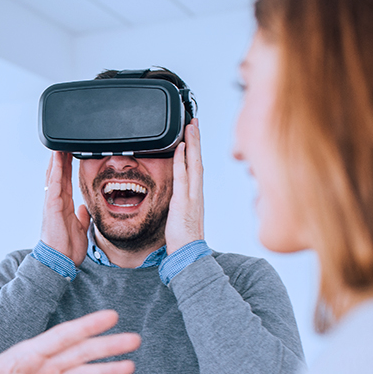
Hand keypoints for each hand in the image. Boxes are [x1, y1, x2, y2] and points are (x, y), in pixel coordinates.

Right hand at [40, 151, 89, 265]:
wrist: (61, 260)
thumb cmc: (67, 248)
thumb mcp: (80, 229)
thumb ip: (82, 217)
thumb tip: (84, 208)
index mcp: (64, 206)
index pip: (65, 181)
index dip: (67, 167)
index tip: (71, 154)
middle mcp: (57, 202)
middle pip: (58, 174)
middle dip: (61, 158)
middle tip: (65, 143)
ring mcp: (52, 202)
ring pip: (54, 175)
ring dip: (57, 159)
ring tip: (60, 144)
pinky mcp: (52, 204)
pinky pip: (54, 182)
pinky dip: (55, 169)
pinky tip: (57, 157)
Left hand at [165, 118, 204, 253]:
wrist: (189, 253)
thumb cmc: (184, 238)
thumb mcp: (181, 216)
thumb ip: (179, 204)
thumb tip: (173, 198)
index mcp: (195, 195)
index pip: (197, 166)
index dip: (196, 149)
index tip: (193, 133)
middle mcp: (197, 192)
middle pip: (198, 159)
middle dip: (196, 139)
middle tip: (194, 120)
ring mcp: (192, 195)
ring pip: (194, 163)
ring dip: (192, 143)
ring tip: (190, 126)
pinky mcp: (183, 201)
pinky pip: (182, 176)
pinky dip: (181, 160)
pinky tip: (179, 147)